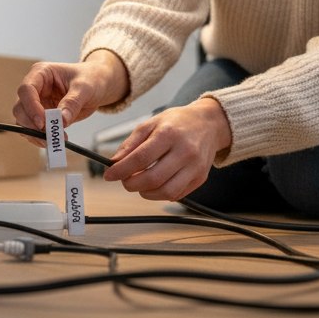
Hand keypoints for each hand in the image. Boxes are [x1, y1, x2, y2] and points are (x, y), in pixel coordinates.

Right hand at [12, 50, 128, 142]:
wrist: (98, 85)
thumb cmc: (90, 79)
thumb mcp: (85, 87)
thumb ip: (72, 102)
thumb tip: (61, 120)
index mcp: (41, 73)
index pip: (26, 89)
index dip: (31, 107)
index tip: (42, 122)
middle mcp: (35, 88)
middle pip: (20, 108)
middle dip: (32, 124)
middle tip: (50, 135)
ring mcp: (36, 103)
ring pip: (24, 122)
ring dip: (36, 134)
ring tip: (56, 140)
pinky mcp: (42, 117)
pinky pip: (34, 130)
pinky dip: (41, 138)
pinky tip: (56, 140)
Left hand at [102, 98, 230, 201]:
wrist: (208, 124)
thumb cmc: (177, 123)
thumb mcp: (150, 123)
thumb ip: (131, 143)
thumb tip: (115, 162)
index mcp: (169, 134)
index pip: (140, 158)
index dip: (121, 170)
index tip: (110, 175)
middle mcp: (185, 151)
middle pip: (152, 178)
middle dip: (132, 184)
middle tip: (125, 180)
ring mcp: (195, 166)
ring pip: (165, 191)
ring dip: (145, 193)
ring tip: (140, 184)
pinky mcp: (200, 177)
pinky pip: (177, 194)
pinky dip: (160, 194)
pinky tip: (156, 184)